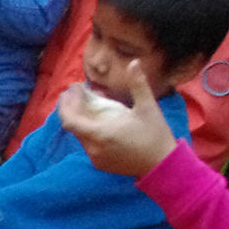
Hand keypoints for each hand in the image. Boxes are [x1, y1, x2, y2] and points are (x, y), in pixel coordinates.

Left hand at [56, 61, 177, 177]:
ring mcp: (96, 158)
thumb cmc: (155, 136)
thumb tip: (134, 62)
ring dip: (81, 119)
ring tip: (88, 102)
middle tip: (78, 92)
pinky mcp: (101, 164)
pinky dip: (88, 130)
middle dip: (73, 108)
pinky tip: (98, 120)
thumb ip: (138, 84)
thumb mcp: (148, 107)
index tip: (70, 91)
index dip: (65, 105)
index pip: (69, 120)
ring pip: (80, 135)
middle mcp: (93, 148)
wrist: (163, 166)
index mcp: (100, 134)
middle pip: (73, 127)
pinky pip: (88, 144)